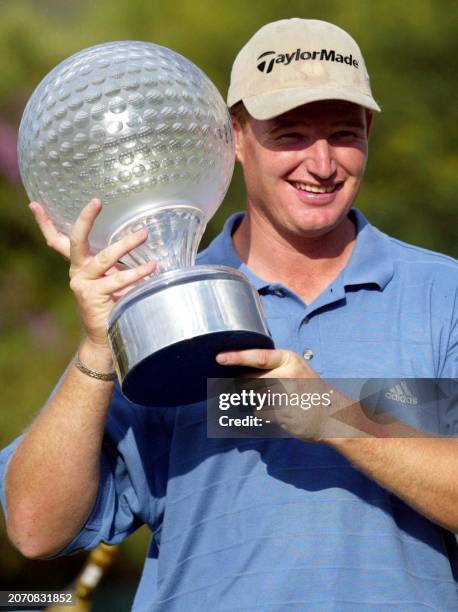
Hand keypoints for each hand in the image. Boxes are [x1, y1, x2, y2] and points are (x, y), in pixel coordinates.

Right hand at [29, 199, 155, 349]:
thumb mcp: (113, 278)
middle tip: (96, 202)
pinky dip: (137, 273)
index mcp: (79, 265)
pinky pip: (118, 280)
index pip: (57, 241)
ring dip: (126, 244)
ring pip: (104, 258)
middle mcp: (77, 272)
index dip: (44, 223)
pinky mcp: (92, 296)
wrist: (107, 337)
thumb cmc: (114, 303)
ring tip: (143, 234)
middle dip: (85, 219)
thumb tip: (141, 237)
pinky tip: (151, 268)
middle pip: (76, 240)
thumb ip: (117, 263)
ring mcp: (82, 284)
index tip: (35, 204)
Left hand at [215, 348, 325, 440]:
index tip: (220, 358)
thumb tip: (239, 374)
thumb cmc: (310, 391)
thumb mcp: (295, 370)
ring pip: (253, 397)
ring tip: (279, 402)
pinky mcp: (281, 413)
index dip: (237, 357)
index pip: (257, 357)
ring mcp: (284, 395)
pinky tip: (281, 412)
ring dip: (257, 401)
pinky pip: (260, 412)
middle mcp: (286, 374)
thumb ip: (272, 368)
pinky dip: (264, 413)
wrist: (332, 416)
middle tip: (262, 391)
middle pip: (249, 380)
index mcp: (288, 359)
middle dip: (244, 386)